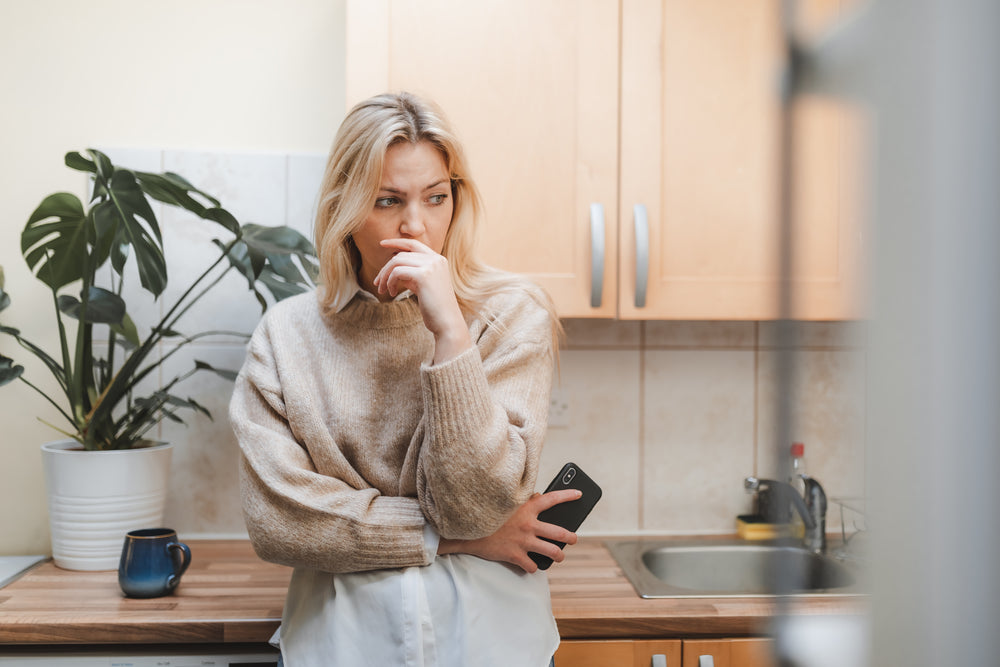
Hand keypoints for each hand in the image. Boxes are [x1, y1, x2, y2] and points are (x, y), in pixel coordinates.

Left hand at [373, 238, 471, 363]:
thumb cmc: (434, 307)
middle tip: (377, 282)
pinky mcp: (424, 275)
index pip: (413, 244)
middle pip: (402, 255)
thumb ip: (412, 274)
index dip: (397, 242)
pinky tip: (392, 293)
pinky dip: (390, 282)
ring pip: (397, 261)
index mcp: (438, 260)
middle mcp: (436, 259)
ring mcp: (431, 266)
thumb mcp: (422, 286)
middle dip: (386, 268)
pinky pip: (397, 272)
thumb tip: (394, 268)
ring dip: (385, 275)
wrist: (447, 322)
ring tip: (381, 289)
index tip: (382, 244)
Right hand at [437, 489, 581, 572]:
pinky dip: (532, 567)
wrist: (468, 530)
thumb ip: (523, 501)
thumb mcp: (506, 503)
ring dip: (559, 555)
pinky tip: (531, 566)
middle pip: (559, 533)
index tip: (579, 494)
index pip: (552, 498)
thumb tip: (538, 497)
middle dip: (570, 537)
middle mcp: (529, 525)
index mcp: (527, 508)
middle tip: (574, 539)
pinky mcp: (515, 556)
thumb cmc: (487, 514)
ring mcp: (523, 542)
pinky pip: (532, 566)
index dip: (568, 495)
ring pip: (552, 552)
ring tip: (560, 556)